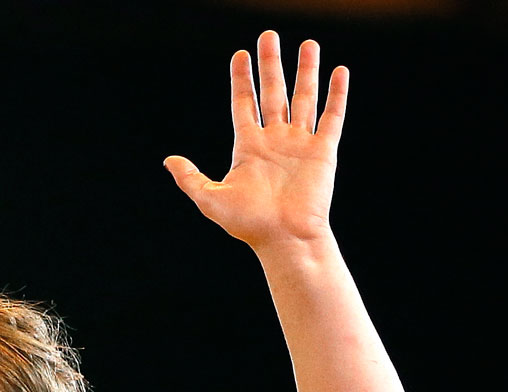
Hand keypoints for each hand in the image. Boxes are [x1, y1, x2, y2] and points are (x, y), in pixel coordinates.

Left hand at [165, 31, 347, 248]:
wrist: (284, 239)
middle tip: (269, 35)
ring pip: (303, 98)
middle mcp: (274, 140)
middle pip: (272, 92)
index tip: (240, 54)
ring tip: (307, 44)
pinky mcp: (323, 151)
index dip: (241, 79)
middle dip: (270, 64)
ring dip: (305, 71)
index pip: (243, 103)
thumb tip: (168, 160)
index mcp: (248, 147)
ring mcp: (299, 143)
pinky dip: (336, 94)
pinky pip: (331, 116)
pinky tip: (339, 71)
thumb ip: (190, 177)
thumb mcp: (210, 198)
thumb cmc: (248, 224)